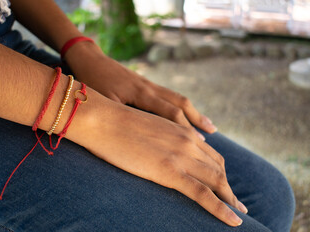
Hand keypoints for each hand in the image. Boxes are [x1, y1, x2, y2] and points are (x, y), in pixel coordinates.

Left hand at [64, 43, 216, 139]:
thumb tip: (140, 133)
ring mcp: (148, 84)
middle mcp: (149, 88)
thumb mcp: (104, 101)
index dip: (185, 128)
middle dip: (197, 118)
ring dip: (193, 111)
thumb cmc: (92, 82)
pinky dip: (180, 106)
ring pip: (176, 97)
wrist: (89, 59)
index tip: (199, 143)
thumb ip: (122, 114)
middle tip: (212, 133)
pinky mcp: (144, 84)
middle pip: (180, 103)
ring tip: (207, 124)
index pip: (170, 112)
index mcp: (141, 93)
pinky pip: (168, 96)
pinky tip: (183, 114)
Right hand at [71, 91, 246, 226]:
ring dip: (230, 199)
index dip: (219, 170)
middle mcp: (187, 141)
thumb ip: (162, 137)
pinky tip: (233, 221)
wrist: (102, 118)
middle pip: (218, 168)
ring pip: (217, 181)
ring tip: (238, 213)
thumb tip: (166, 149)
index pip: (210, 154)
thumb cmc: (116, 123)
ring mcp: (181, 156)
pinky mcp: (170, 171)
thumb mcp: (146, 128)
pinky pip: (203, 194)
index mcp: (181, 131)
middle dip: (229, 187)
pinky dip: (221, 209)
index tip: (223, 184)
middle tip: (237, 203)